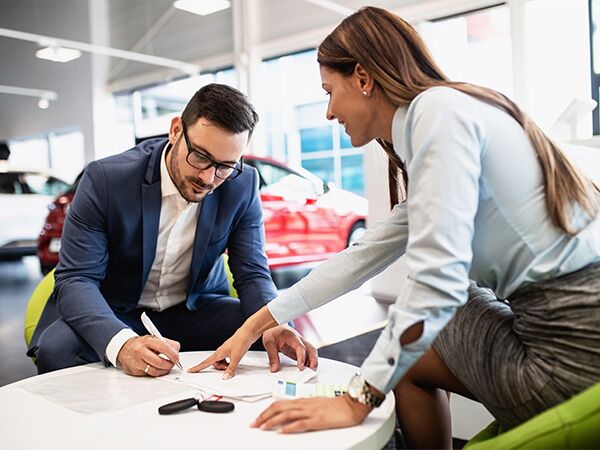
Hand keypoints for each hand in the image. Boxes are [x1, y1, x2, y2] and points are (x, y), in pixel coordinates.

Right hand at [117, 335, 180, 376]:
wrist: (125, 348)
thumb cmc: (143, 344)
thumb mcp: (155, 338)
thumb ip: (168, 344)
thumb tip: (176, 352)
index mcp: (147, 341)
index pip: (163, 347)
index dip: (172, 354)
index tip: (176, 358)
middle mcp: (140, 351)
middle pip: (159, 362)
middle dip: (169, 365)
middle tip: (172, 364)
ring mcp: (136, 362)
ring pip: (155, 371)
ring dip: (164, 370)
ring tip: (165, 366)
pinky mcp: (134, 371)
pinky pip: (149, 374)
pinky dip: (156, 372)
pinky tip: (156, 368)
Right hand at [187, 326, 256, 377]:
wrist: (248, 332)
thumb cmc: (241, 341)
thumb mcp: (236, 358)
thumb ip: (230, 369)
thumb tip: (225, 377)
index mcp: (218, 353)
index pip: (205, 362)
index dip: (197, 367)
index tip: (190, 371)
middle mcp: (221, 352)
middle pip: (215, 364)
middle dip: (220, 368)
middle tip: (228, 367)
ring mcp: (226, 351)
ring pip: (222, 362)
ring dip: (226, 365)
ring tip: (234, 363)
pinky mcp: (232, 350)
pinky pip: (227, 360)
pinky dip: (230, 362)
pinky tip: (236, 360)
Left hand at [251, 394, 371, 432]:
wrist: (351, 404)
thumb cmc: (336, 404)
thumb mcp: (317, 404)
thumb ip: (304, 407)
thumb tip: (293, 412)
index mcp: (303, 400)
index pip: (279, 403)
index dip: (267, 410)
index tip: (258, 417)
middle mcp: (304, 404)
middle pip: (279, 408)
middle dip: (264, 416)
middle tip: (254, 424)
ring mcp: (310, 412)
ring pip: (286, 414)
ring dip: (272, 421)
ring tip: (262, 427)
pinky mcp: (317, 420)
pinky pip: (300, 423)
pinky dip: (289, 427)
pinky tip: (281, 431)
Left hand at [262, 325, 317, 371]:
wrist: (274, 326)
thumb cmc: (273, 332)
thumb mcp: (269, 342)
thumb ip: (272, 356)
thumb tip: (274, 368)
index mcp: (292, 336)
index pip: (300, 347)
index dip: (302, 357)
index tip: (301, 367)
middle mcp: (299, 339)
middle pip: (311, 349)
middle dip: (314, 360)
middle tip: (311, 371)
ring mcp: (301, 343)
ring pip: (311, 352)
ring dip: (312, 362)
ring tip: (309, 372)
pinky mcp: (299, 349)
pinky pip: (307, 355)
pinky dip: (308, 362)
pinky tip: (305, 369)